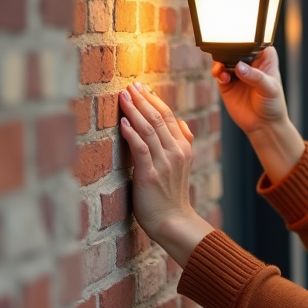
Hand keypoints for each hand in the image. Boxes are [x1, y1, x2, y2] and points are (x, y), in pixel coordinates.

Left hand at [118, 82, 213, 266]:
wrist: (173, 221)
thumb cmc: (172, 195)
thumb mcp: (182, 166)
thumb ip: (181, 142)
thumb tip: (180, 122)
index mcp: (184, 147)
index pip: (169, 116)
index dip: (154, 99)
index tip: (141, 87)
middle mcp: (176, 152)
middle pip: (159, 118)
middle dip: (143, 99)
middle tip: (129, 85)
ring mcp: (165, 162)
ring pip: (150, 129)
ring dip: (135, 110)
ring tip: (123, 96)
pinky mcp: (150, 174)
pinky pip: (141, 148)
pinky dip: (132, 133)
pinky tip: (123, 122)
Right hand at [211, 47, 290, 135]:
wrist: (263, 125)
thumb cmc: (273, 105)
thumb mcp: (269, 89)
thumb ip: (255, 77)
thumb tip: (239, 67)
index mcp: (265, 58)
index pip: (256, 42)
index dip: (248, 38)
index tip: (239, 40)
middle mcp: (250, 62)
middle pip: (237, 48)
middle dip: (229, 49)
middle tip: (226, 55)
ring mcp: (237, 72)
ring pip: (225, 58)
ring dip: (221, 61)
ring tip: (223, 69)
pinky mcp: (227, 82)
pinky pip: (219, 72)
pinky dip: (217, 71)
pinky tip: (222, 77)